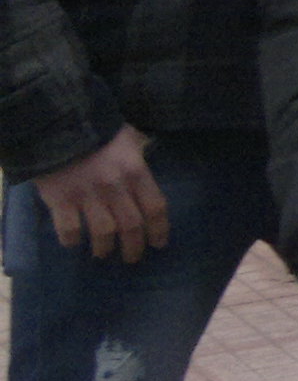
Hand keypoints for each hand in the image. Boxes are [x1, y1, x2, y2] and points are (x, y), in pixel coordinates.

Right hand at [35, 126, 168, 261]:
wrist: (56, 123)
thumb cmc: (97, 127)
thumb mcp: (128, 136)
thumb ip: (139, 152)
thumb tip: (149, 154)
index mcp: (136, 171)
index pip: (155, 208)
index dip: (159, 229)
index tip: (159, 243)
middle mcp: (115, 187)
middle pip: (132, 226)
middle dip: (134, 246)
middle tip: (132, 257)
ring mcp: (87, 195)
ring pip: (103, 232)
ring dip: (104, 247)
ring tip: (102, 253)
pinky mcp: (60, 199)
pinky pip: (68, 228)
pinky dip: (71, 239)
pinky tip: (72, 242)